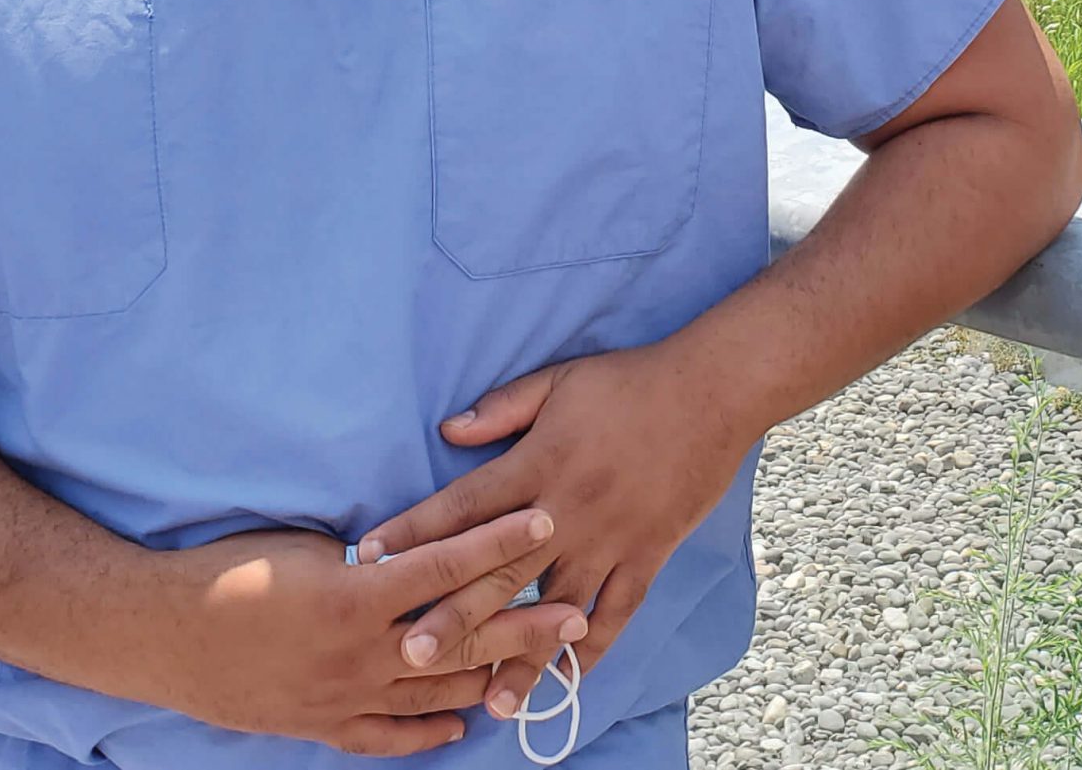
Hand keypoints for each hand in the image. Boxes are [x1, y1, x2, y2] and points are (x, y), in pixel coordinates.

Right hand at [135, 509, 589, 756]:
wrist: (162, 634)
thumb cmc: (229, 570)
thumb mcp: (305, 545)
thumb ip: (367, 558)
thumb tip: (411, 554)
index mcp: (356, 595)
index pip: (446, 565)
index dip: (498, 543)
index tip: (543, 523)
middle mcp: (360, 653)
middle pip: (460, 637)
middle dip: (522, 623)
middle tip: (574, 612)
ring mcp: (344, 697)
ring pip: (435, 693)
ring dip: (488, 678)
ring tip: (537, 668)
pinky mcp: (322, 726)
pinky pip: (388, 737)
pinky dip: (428, 732)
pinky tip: (462, 724)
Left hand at [355, 344, 756, 725]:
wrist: (711, 392)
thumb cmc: (628, 382)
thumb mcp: (558, 380)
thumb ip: (501, 409)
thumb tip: (447, 431)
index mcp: (539, 463)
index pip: (464, 506)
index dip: (415, 531)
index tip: (370, 560)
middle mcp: (568, 510)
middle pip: (500, 571)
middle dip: (452, 615)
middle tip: (408, 654)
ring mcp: (611, 539)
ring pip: (556, 608)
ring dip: (521, 655)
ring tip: (490, 702)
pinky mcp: (648, 555)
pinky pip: (616, 611)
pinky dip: (590, 647)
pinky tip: (567, 680)